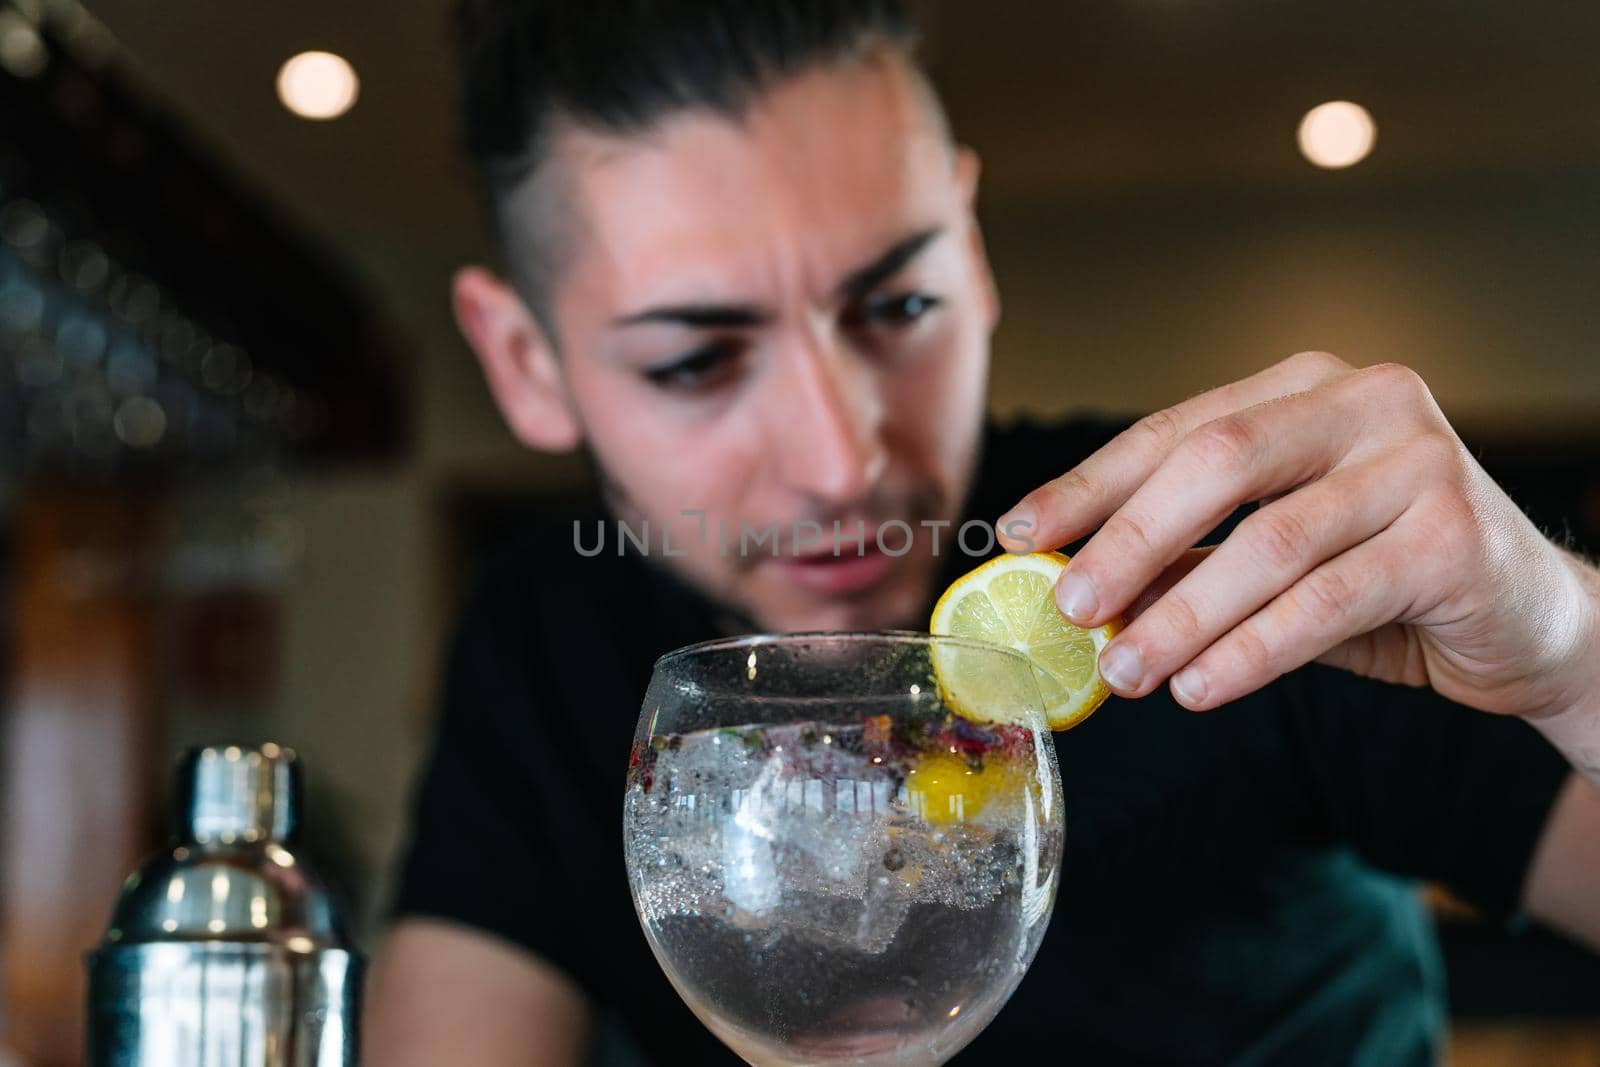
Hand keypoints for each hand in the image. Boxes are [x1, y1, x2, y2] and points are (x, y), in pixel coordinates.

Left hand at [998, 351, 1599, 720]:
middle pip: (1218, 460)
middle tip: (1068, 607)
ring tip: (1124, 671)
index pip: (1175, 429)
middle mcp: (1365, 403)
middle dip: (1129, 539)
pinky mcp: (1453, 537)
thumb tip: (1074, 589)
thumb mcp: (1274, 556)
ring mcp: (1417, 462)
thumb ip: (1190, 556)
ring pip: (1270, 541)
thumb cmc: (1383, 576)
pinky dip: (1251, 650)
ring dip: (1182, 615)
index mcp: (1306, 389)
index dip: (1088, 483)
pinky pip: (1326, 602)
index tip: (1018, 532)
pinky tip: (1199, 686)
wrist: (1529, 617)